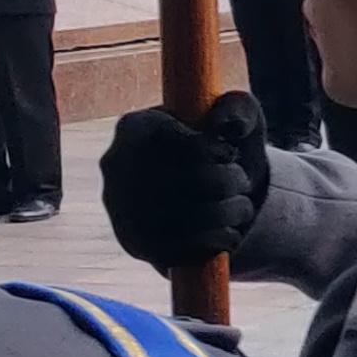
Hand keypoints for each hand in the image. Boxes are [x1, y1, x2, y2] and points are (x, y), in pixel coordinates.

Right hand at [100, 92, 269, 269]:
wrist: (206, 196)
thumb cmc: (220, 148)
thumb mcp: (235, 117)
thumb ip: (237, 108)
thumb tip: (229, 126)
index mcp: (134, 127)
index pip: (183, 142)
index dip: (217, 152)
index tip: (229, 154)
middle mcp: (115, 167)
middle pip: (194, 180)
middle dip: (233, 181)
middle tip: (240, 181)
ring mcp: (121, 209)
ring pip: (195, 217)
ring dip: (234, 211)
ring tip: (241, 205)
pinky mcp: (136, 245)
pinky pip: (189, 248)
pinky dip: (222, 239)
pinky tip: (228, 230)